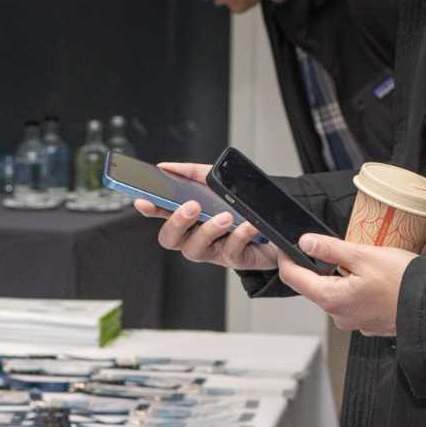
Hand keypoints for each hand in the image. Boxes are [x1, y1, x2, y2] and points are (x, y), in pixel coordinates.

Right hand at [134, 162, 281, 271]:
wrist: (281, 224)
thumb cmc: (244, 206)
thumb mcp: (219, 183)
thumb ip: (193, 173)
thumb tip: (166, 167)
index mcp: (189, 217)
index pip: (161, 213)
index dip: (149, 209)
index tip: (144, 200)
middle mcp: (196, 235)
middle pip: (170, 238)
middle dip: (177, 222)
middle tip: (192, 206)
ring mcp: (213, 249)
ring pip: (195, 249)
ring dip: (209, 230)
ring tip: (225, 216)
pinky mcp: (234, 259)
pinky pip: (231, 252)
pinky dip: (240, 235)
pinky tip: (248, 225)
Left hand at [275, 235, 418, 335]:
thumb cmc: (403, 282)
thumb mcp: (364, 256)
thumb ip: (330, 249)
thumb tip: (306, 242)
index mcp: (331, 299)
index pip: (293, 278)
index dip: (287, 259)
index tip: (286, 246)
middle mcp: (339, 315)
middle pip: (318, 285)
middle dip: (327, 265)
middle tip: (346, 248)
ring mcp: (355, 321)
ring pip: (340, 292)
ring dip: (349, 275)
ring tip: (373, 261)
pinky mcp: (370, 323)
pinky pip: (359, 301)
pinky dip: (365, 286)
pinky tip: (382, 276)